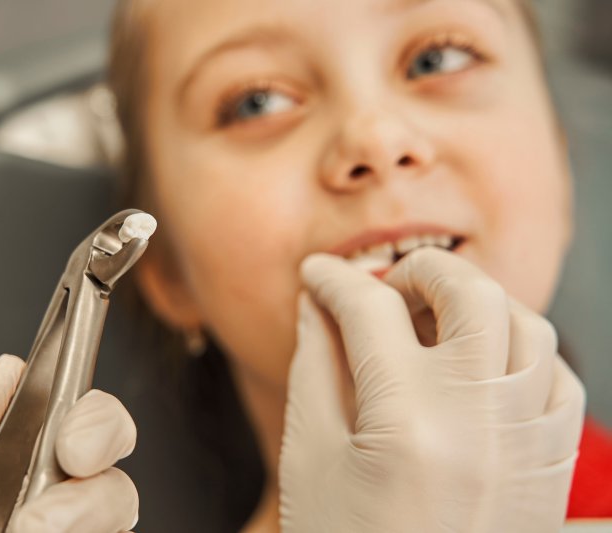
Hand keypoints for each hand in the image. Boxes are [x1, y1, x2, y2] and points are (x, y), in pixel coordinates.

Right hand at [279, 247, 584, 532]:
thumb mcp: (309, 454)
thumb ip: (314, 365)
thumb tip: (319, 303)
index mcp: (406, 420)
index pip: (368, 310)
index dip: (334, 280)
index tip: (317, 274)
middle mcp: (479, 419)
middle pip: (470, 293)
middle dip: (421, 269)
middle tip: (387, 285)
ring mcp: (526, 441)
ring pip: (529, 326)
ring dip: (480, 305)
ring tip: (434, 319)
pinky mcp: (549, 464)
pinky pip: (560, 381)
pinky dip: (522, 353)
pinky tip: (481, 365)